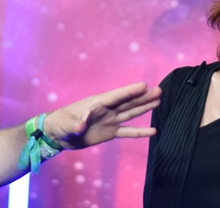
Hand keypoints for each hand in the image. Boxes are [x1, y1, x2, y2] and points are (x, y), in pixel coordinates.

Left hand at [41, 82, 160, 149]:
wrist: (59, 135)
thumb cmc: (60, 123)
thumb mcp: (66, 123)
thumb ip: (74, 124)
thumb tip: (81, 125)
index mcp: (96, 103)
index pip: (116, 96)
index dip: (129, 91)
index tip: (144, 85)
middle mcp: (106, 109)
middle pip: (128, 102)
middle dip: (143, 97)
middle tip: (159, 90)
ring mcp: (110, 120)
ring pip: (130, 112)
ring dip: (144, 107)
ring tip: (159, 101)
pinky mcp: (110, 132)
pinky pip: (127, 131)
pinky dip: (139, 131)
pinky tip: (153, 131)